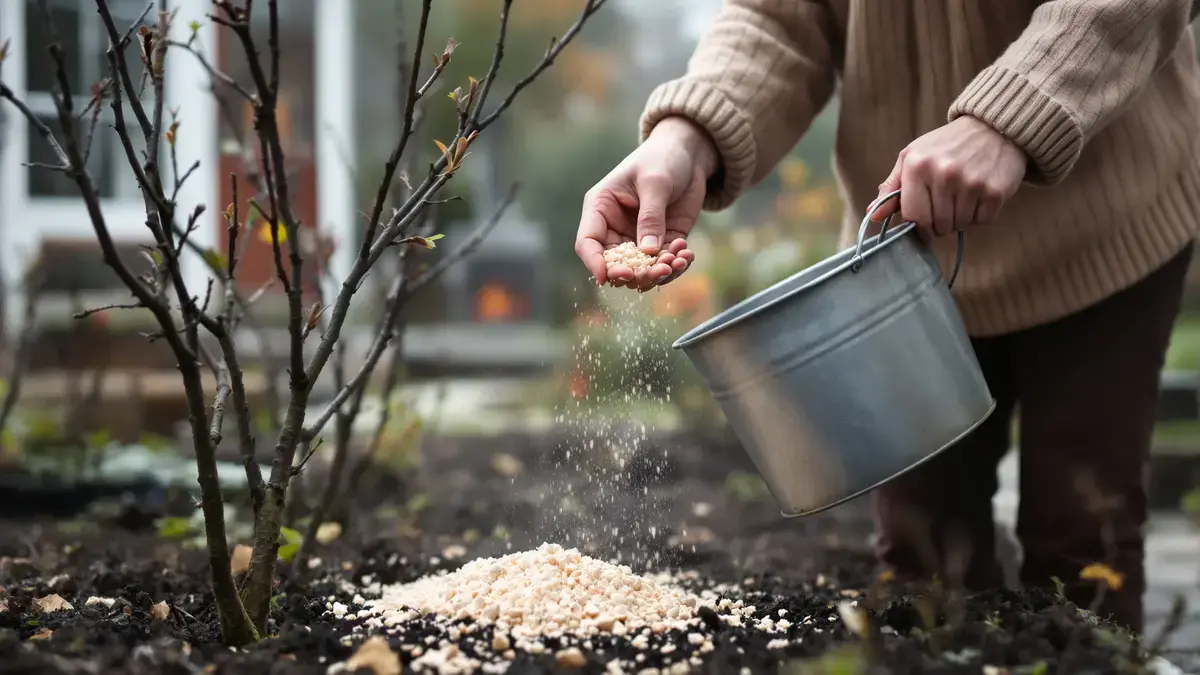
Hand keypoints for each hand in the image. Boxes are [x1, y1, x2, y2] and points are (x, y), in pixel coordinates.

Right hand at [576, 116, 716, 290]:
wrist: (687, 154)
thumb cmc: (662, 158)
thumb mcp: (655, 183)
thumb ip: (651, 216)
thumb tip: (648, 251)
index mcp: (601, 208)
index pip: (588, 242)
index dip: (594, 262)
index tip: (606, 277)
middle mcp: (615, 227)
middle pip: (614, 263)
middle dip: (635, 273)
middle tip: (658, 271)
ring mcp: (638, 237)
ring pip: (640, 269)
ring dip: (659, 272)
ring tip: (679, 261)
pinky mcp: (661, 242)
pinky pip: (663, 264)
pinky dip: (675, 265)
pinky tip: (687, 255)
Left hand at [872, 116, 1026, 238]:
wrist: (992, 127)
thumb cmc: (946, 146)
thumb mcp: (912, 157)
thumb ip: (892, 187)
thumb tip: (873, 214)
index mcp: (917, 166)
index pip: (913, 217)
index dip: (918, 228)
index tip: (922, 227)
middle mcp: (943, 174)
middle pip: (937, 225)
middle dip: (939, 223)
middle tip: (946, 207)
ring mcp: (971, 183)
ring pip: (958, 225)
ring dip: (959, 219)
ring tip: (962, 197)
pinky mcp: (995, 191)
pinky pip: (981, 221)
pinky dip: (979, 215)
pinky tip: (978, 195)